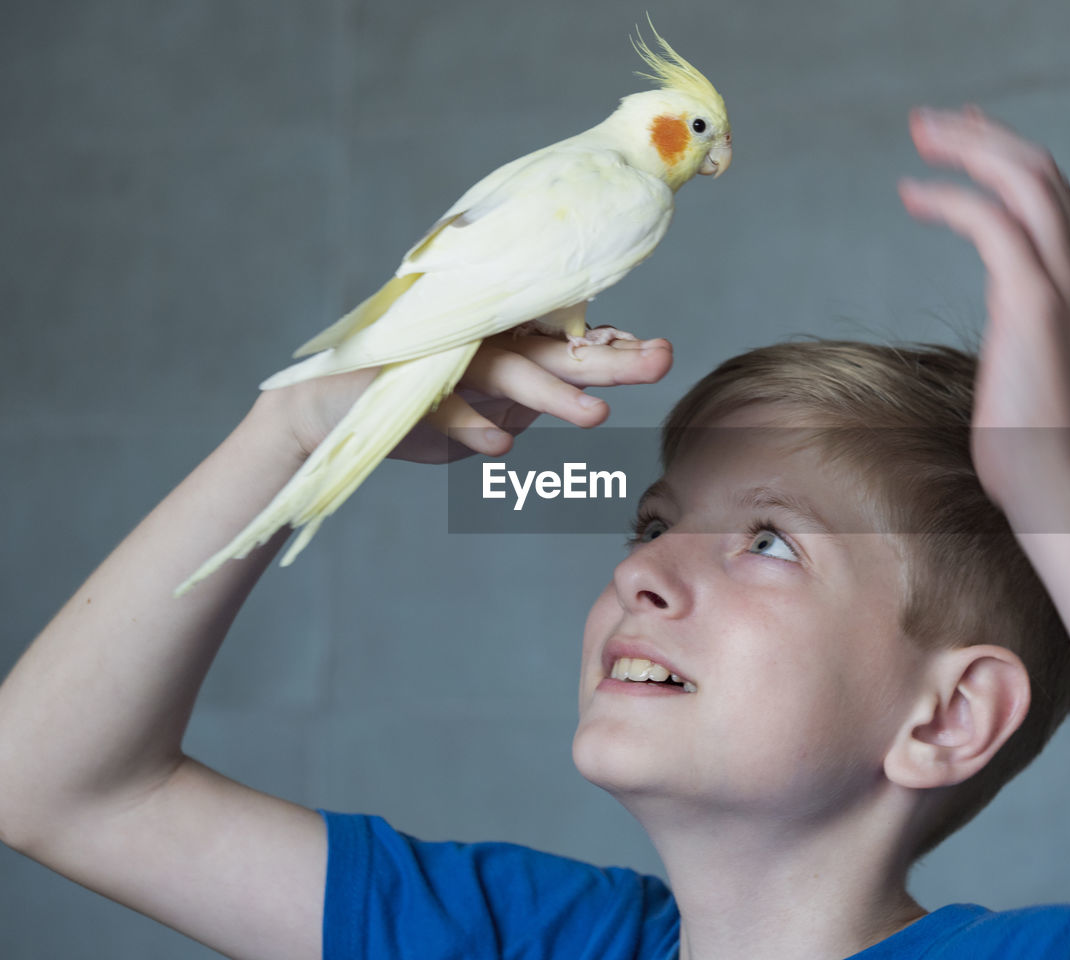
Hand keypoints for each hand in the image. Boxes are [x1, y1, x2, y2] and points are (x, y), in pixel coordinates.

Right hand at [258, 330, 672, 464]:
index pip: (565, 341)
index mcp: (502, 345)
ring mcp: (439, 359)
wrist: (326, 417)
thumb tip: (594, 390)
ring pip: (505, 371)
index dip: (611, 347)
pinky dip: (472, 425)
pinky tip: (502, 447)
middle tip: (658, 362)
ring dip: (551, 394)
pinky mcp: (401, 384)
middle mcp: (477, 342)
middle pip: (551, 348)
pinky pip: (445, 406)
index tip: (659, 352)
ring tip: (596, 417)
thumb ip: (532, 397)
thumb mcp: (487, 408)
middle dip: (606, 359)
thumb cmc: (418, 408)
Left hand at [897, 106, 1069, 522]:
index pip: (1048, 193)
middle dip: (982, 135)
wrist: (1052, 485)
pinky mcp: (1033, 304)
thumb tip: (1000, 322)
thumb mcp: (1025, 366)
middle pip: (1038, 170)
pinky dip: (951, 199)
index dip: (1004, 155)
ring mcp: (1061, 285)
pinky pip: (991, 224)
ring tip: (920, 136)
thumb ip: (1020, 328)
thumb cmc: (1026, 439)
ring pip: (1022, 182)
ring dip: (968, 148)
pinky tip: (913, 196)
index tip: (963, 135)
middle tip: (929, 121)